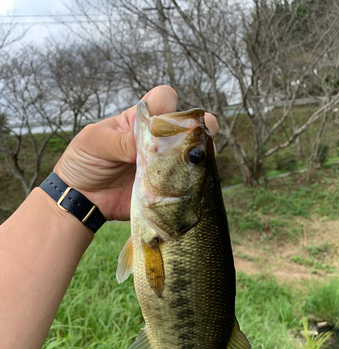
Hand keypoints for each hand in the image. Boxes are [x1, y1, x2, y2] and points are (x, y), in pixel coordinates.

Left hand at [54, 85, 218, 220]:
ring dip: (197, 156)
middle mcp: (156, 140)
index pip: (164, 100)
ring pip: (193, 154)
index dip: (167, 105)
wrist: (82, 199)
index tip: (160, 122)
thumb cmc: (84, 162)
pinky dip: (189, 183)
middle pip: (189, 125)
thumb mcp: (95, 143)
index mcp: (139, 121)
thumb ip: (122, 140)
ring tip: (187, 165)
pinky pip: (185, 183)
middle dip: (197, 127)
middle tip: (188, 142)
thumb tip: (151, 144)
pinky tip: (182, 185)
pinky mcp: (165, 187)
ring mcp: (164, 164)